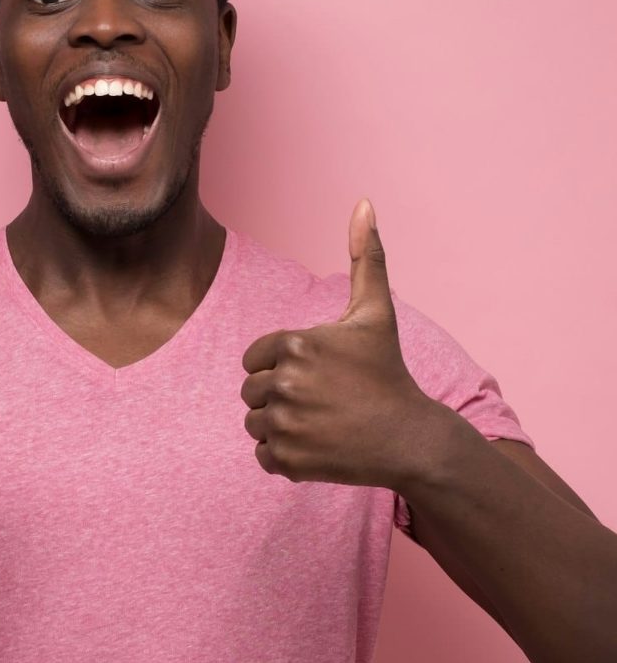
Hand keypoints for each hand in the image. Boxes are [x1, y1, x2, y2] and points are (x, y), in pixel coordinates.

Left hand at [240, 199, 438, 487]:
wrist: (410, 438)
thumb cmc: (387, 371)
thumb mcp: (374, 312)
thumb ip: (365, 257)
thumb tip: (364, 202)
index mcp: (294, 344)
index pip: (255, 358)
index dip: (283, 366)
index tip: (319, 374)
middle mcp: (284, 383)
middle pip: (252, 391)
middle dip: (281, 396)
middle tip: (323, 401)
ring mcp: (285, 424)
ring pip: (255, 423)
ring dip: (281, 425)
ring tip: (321, 423)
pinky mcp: (288, 461)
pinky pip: (263, 454)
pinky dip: (284, 455)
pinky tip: (318, 446)